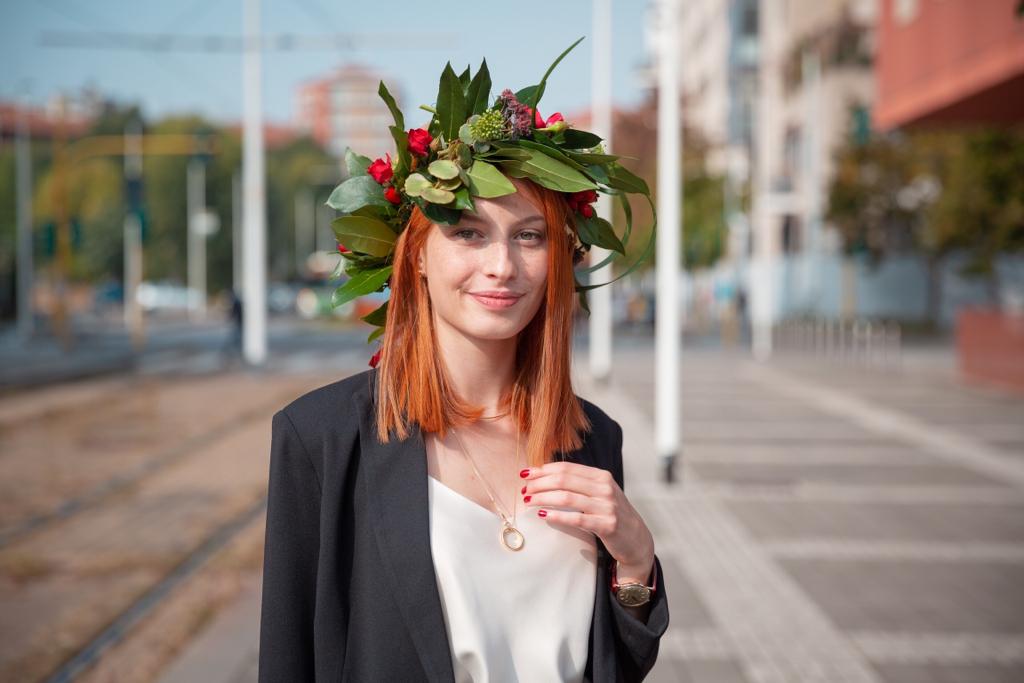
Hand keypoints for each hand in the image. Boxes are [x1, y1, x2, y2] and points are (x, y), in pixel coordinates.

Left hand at [520, 462, 654, 582]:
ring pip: (566, 497)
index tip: (525, 475)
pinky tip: (543, 516)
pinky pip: (577, 519)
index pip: (566, 468)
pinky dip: (557, 516)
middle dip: (539, 484)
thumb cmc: (610, 514)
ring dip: (543, 498)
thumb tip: (544, 476)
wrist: (635, 538)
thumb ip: (579, 483)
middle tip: (524, 490)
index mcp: (601, 476)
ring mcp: (607, 506)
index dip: (543, 470)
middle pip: (563, 480)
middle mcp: (605, 487)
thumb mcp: (599, 493)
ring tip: (528, 502)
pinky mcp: (607, 525)